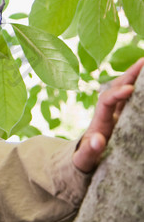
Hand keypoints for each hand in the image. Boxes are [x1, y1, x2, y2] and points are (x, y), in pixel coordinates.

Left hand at [73, 57, 143, 172]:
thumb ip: (89, 151)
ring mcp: (116, 112)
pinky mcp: (123, 116)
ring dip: (135, 76)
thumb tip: (97, 140)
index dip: (117, 94)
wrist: (84, 159)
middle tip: (143, 62)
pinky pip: (132, 99)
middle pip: (116, 88)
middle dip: (129, 75)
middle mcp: (107, 112)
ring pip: (125, 90)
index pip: (106, 101)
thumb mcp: (85, 159)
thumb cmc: (85, 160)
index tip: (130, 88)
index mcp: (99, 121)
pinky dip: (139, 88)